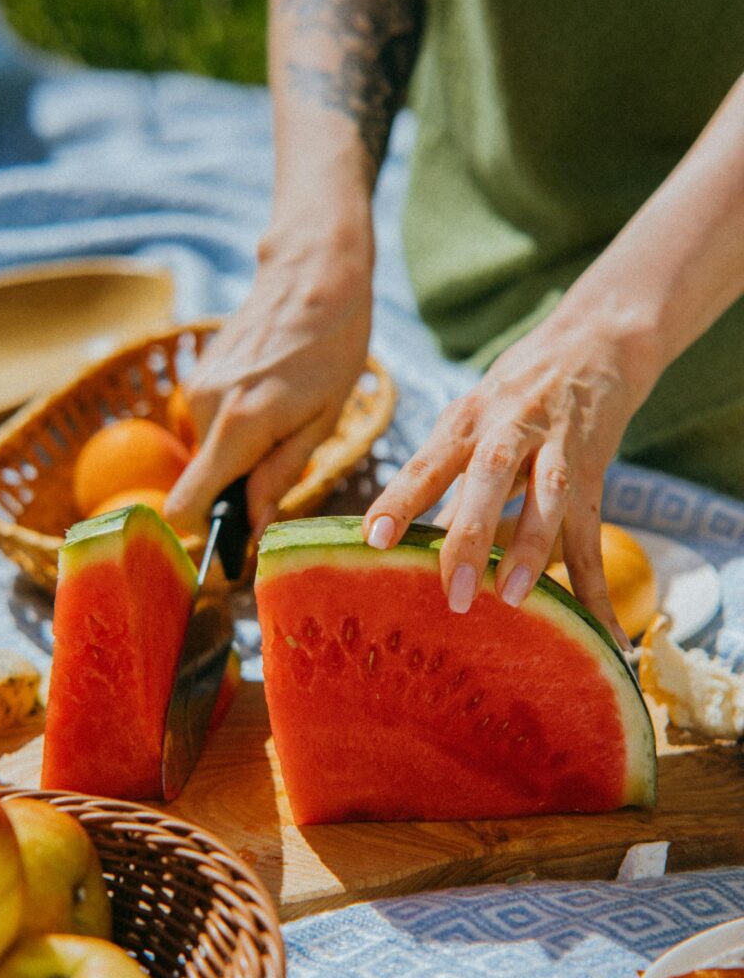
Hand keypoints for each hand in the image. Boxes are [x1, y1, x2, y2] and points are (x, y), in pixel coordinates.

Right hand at [164, 223, 372, 535]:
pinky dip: (236, 428)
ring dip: (242, 453)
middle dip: (239, 486)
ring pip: (209, 452)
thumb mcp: (322, 421)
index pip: (185, 506)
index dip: (207, 531)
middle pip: (203, 482)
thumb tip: (254, 525)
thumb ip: (280, 476)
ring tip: (285, 417)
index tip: (237, 537)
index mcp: (238, 426)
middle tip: (288, 457)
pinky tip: (271, 397)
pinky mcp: (197, 375)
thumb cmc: (333, 349)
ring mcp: (196, 388)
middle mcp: (204, 407)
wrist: (313, 274)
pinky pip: (211, 424)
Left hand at [362, 299, 659, 646]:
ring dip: (533, 548)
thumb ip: (444, 484)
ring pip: (548, 495)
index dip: (399, 501)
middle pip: (489, 476)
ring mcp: (557, 445)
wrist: (594, 341)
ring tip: (516, 599)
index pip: (427, 462)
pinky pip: (595, 534)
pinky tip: (605, 635)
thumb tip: (404, 547)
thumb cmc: (511, 394)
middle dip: (472, 534)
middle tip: (456, 594)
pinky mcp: (595, 469)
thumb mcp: (470, 423)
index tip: (372, 541)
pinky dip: (597, 588)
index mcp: (466, 420)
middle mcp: (510, 427)